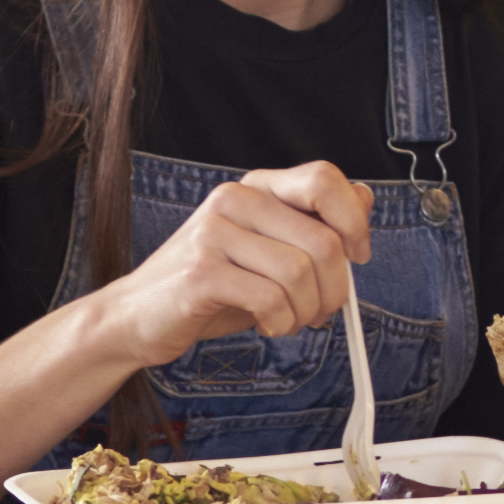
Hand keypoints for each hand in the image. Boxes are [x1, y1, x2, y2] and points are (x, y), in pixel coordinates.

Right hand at [103, 164, 368, 368]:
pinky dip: (280, 322)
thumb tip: (365, 197)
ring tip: (288, 320)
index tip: (357, 256)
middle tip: (320, 310)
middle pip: (323, 239)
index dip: (354, 221)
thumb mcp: (271, 250)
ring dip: (306, 311)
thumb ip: (315, 224)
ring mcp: (213, 232)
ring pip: (300, 273)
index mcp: (256, 187)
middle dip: (335, 288)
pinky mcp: (201, 272)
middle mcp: (235, 199)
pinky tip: (267, 324)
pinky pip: (270, 298)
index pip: (325, 179)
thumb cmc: (212, 286)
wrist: (139, 317)